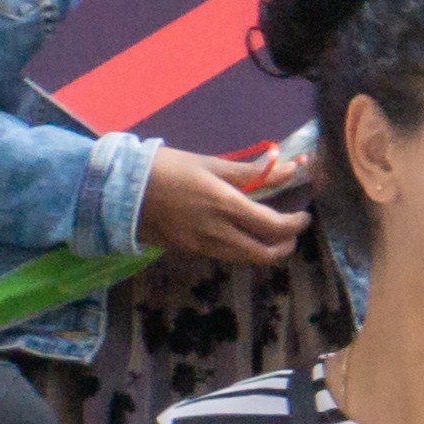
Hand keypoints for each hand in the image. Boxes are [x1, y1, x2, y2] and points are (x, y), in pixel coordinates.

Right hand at [143, 141, 309, 264]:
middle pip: (264, 254)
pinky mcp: (190, 252)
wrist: (119, 191)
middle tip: (291, 230)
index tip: (303, 216)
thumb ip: (251, 172)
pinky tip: (240, 232)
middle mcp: (218, 233)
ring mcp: (203, 247)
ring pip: (245, 259)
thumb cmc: (167, 168)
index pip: (273, 226)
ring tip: (269, 233)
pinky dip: (241, 249)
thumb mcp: (210, 164)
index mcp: (225, 205)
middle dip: (285, 245)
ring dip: (264, 250)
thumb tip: (289, 168)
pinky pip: (225, 256)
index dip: (295, 224)